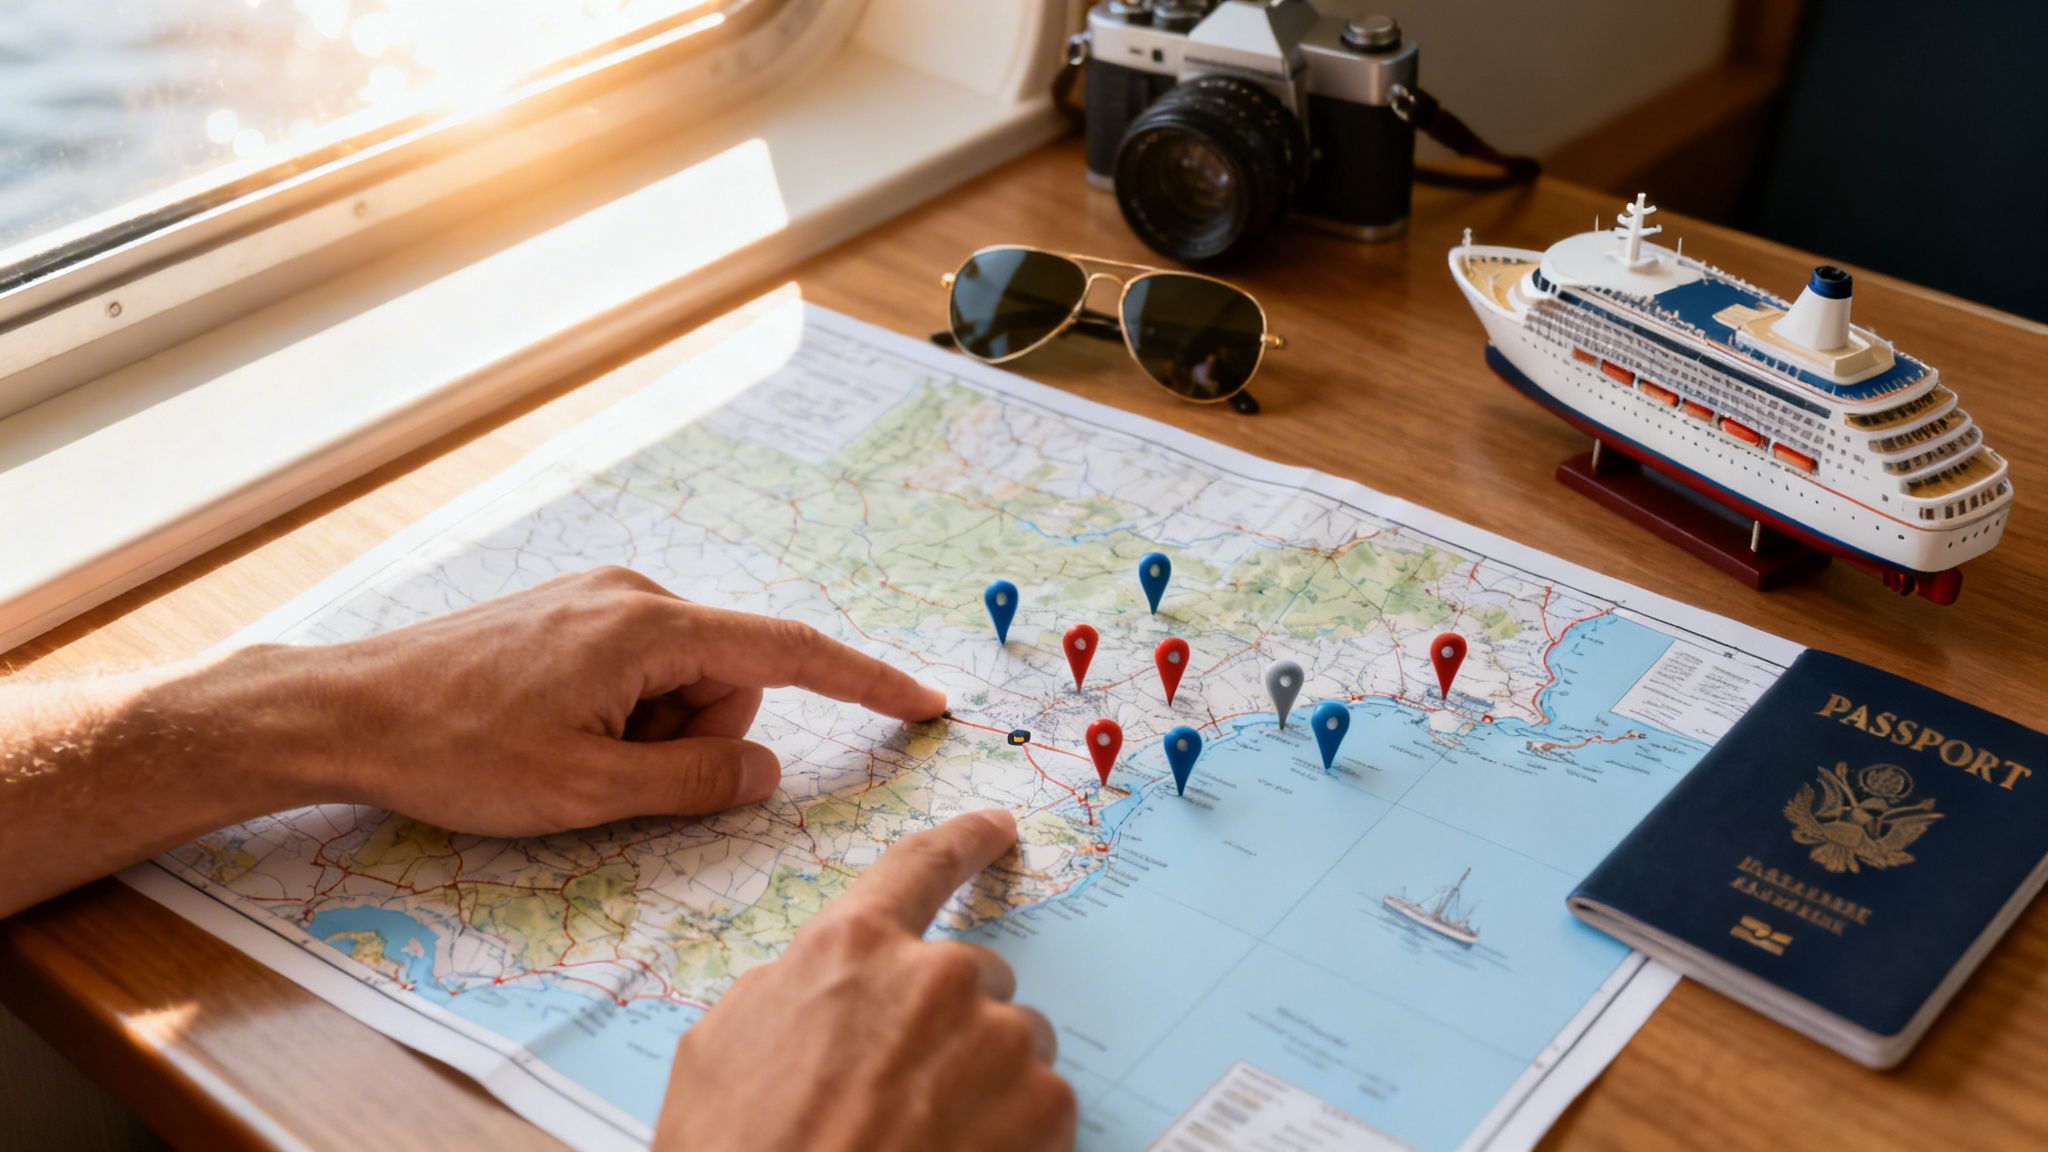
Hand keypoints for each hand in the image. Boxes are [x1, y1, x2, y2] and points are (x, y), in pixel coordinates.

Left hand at [301, 566, 946, 835]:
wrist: (342, 709)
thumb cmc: (456, 750)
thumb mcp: (586, 790)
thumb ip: (695, 783)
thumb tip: (768, 775)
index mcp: (650, 626)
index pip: (789, 651)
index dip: (864, 682)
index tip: (924, 704)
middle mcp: (634, 595)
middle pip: (729, 681)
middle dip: (696, 742)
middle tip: (611, 777)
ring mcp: (598, 600)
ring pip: (682, 683)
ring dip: (651, 735)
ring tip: (565, 756)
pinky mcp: (569, 616)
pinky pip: (638, 672)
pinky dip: (622, 716)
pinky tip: (549, 734)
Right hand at [655, 809, 1074, 1151]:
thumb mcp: (720, 1048)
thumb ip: (790, 987)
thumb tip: (818, 982)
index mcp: (851, 949)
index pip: (921, 865)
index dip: (964, 841)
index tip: (997, 828)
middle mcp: (936, 979)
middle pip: (974, 974)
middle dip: (950, 1020)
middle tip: (902, 1089)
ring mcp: (998, 1043)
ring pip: (1012, 1040)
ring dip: (984, 1078)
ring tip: (924, 1137)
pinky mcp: (1046, 1110)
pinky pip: (1043, 1102)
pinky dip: (1014, 1132)